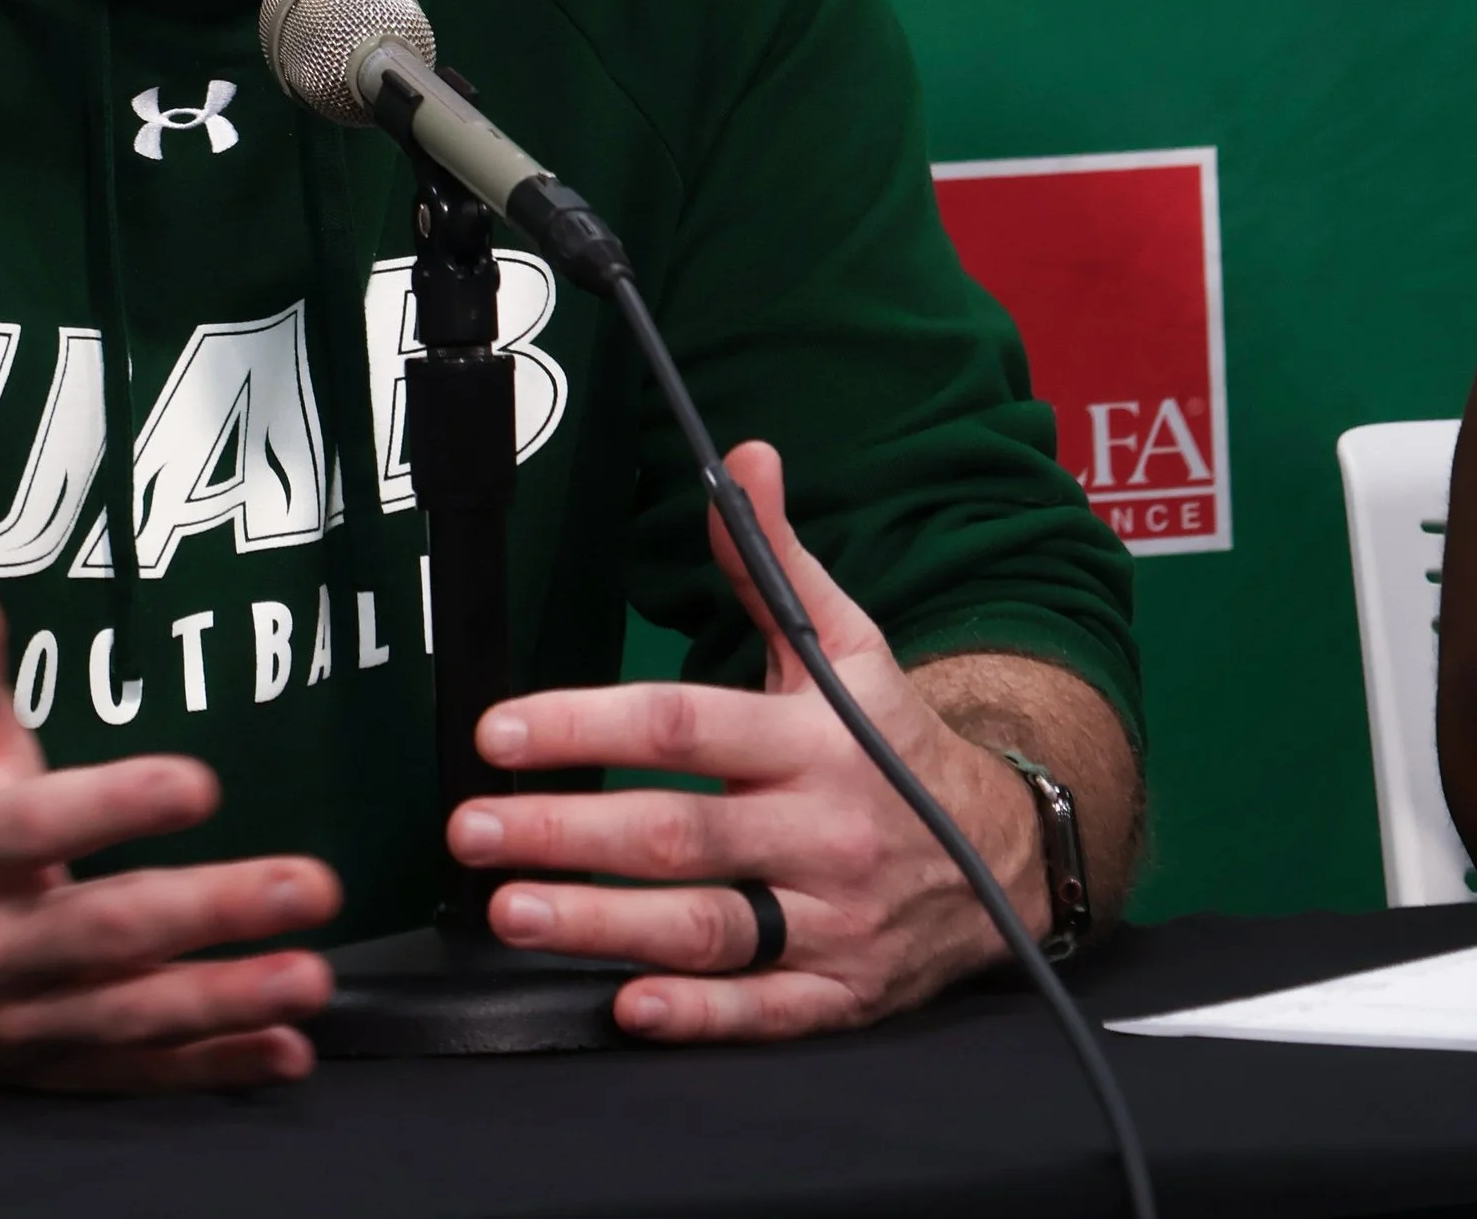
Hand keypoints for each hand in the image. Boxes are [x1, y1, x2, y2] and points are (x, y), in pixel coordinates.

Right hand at [0, 561, 340, 1087]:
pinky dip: (214, 1069)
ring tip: (313, 976)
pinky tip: (287, 1052)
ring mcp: (23, 1018)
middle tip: (311, 885)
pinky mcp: (51, 1067)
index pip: (42, 827)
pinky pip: (136, 1074)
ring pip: (131, 1015)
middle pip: (108, 932)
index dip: (119, 808)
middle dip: (213, 912)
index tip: (202, 783)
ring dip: (229, 999)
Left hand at [447, 441, 1044, 1040]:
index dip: (584, 724)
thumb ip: (773, 560)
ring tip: (512, 914)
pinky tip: (626, 1006)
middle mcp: (819, 829)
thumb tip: (742, 460)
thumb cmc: (895, 740)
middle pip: (676, 833)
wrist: (1004, 852)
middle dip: (564, 832)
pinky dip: (697, 1016)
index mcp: (811, 736)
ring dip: (600, 924)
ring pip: (707, 928)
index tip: (500, 731)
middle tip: (472, 832)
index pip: (681, 726)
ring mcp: (831, 918)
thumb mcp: (845, 641)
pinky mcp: (839, 992)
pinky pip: (764, 1011)